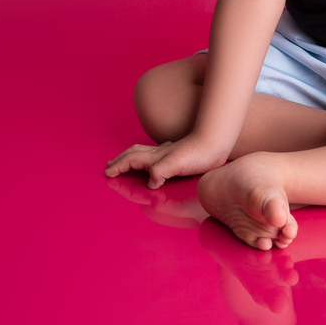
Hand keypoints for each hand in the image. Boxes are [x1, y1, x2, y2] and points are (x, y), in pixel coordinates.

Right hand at [104, 134, 229, 188]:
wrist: (218, 142)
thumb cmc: (199, 154)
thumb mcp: (177, 164)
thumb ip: (160, 172)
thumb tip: (150, 182)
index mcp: (156, 156)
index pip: (131, 161)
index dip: (118, 167)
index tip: (107, 174)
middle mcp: (160, 152)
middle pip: (133, 153)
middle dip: (120, 160)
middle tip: (109, 165)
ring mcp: (169, 152)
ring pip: (144, 151)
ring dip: (131, 157)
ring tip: (125, 160)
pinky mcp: (179, 154)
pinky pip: (158, 154)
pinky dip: (149, 157)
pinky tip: (154, 159)